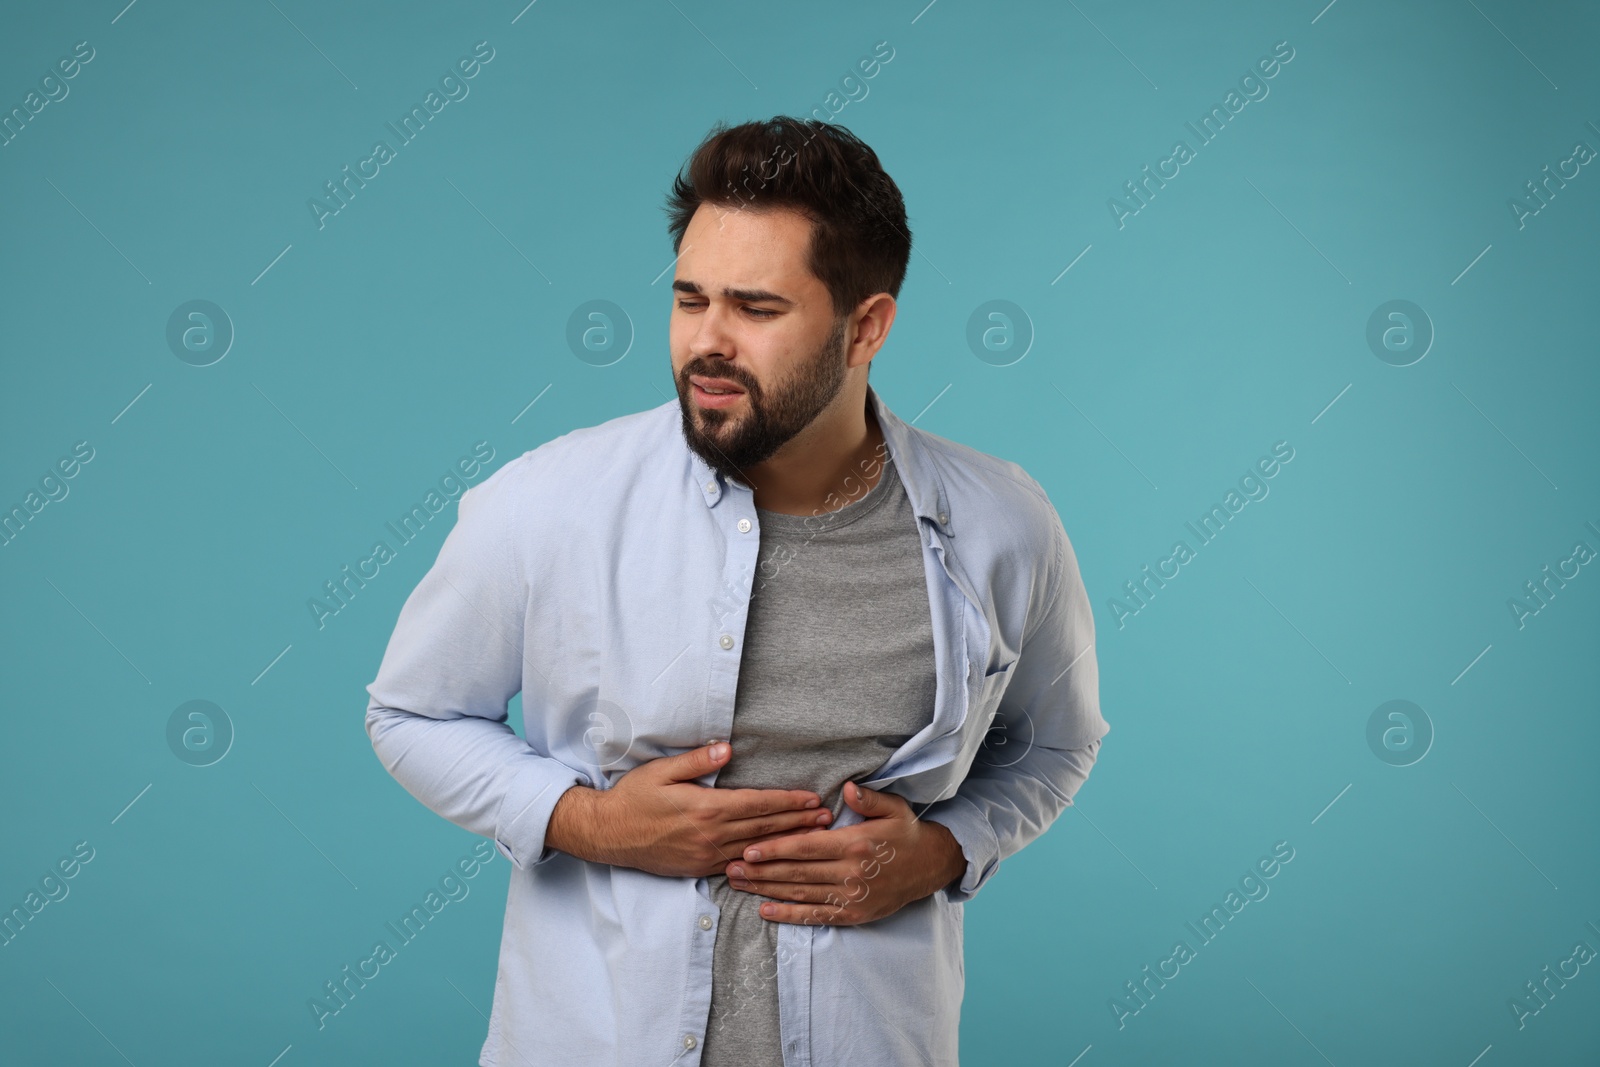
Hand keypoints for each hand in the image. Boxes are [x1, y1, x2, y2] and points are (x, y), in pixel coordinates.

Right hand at [545, 742, 834, 877]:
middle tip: (827, 819)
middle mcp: (710, 835)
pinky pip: (737, 866)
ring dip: (786, 842)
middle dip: (798, 822)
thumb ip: (696, 761)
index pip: (758, 804)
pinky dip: (761, 862)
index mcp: (706, 808)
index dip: (788, 801)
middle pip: (764, 828)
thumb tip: (726, 749)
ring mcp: (706, 855)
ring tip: (813, 838)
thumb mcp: (662, 771)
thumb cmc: (633, 797)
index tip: (812, 799)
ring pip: (756, 849)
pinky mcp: (698, 868)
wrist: (607, 835)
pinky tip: (777, 859)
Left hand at [724, 780, 966, 924]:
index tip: (749, 849)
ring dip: (766, 891)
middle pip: (797, 873)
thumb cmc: (905, 833)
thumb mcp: (894, 809)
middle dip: (761, 871)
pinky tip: (765, 911)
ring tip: (738, 885)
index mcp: (856, 844)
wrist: (929, 867)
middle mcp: (851, 873)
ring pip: (801, 894)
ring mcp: (851, 897)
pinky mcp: (852, 915)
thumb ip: (869, 799)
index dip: (776, 849)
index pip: (807, 848)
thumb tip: (848, 788)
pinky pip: (815, 916)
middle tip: (730, 869)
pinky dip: (789, 915)